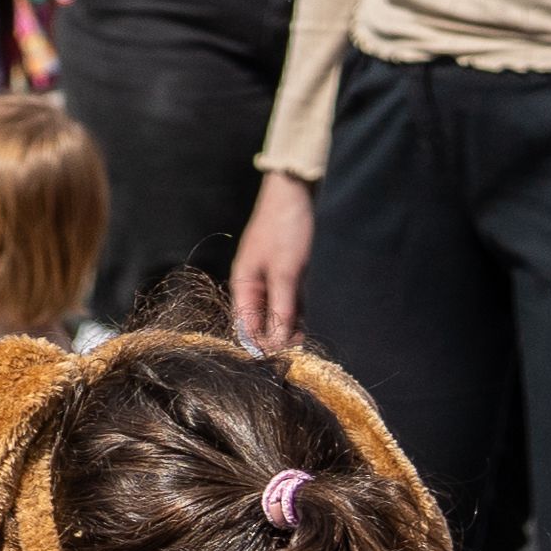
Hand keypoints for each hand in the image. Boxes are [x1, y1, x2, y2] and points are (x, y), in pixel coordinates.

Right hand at [229, 173, 318, 356]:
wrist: (296, 193)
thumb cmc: (285, 229)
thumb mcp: (286, 273)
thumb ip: (281, 308)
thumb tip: (276, 342)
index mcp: (243, 284)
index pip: (245, 325)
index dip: (261, 343)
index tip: (281, 356)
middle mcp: (254, 283)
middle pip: (261, 320)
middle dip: (277, 336)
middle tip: (299, 348)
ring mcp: (271, 277)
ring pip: (277, 311)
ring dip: (290, 325)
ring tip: (305, 336)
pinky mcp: (288, 272)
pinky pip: (290, 299)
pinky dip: (298, 311)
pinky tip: (308, 319)